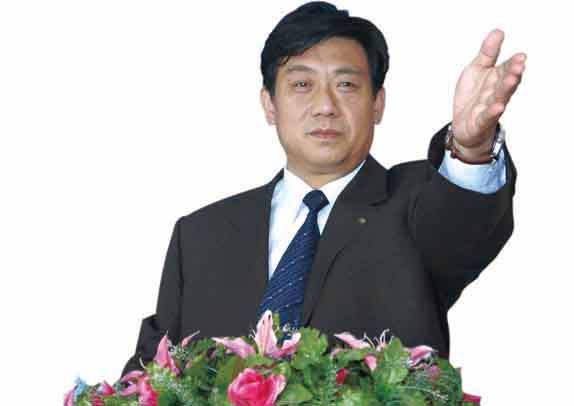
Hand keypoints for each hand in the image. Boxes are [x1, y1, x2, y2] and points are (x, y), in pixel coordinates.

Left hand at [452, 29, 525, 159]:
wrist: (464, 125)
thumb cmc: (473, 96)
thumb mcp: (476, 70)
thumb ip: (487, 54)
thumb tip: (498, 31)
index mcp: (496, 79)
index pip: (506, 69)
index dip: (513, 63)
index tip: (521, 56)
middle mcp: (496, 93)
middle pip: (506, 82)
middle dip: (512, 73)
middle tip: (519, 64)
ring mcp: (489, 108)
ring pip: (499, 98)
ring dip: (506, 89)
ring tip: (511, 80)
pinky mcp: (480, 121)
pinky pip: (487, 117)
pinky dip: (492, 112)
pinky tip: (498, 107)